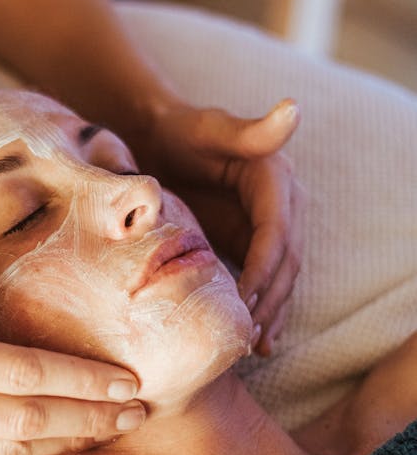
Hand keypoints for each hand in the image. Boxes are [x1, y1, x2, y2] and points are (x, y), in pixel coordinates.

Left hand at [149, 99, 304, 355]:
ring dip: (270, 312)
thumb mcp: (210, 128)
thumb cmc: (181, 131)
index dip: (264, 268)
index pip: (277, 232)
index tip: (244, 299)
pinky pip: (265, 281)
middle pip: (284, 262)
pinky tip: (258, 342)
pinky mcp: (253, 243)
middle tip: (246, 333)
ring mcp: (270, 227)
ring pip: (280, 278)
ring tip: (252, 345)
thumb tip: (295, 109)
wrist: (161, 139)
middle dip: (269, 299)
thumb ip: (250, 129)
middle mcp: (283, 205)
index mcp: (276, 180)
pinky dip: (264, 309)